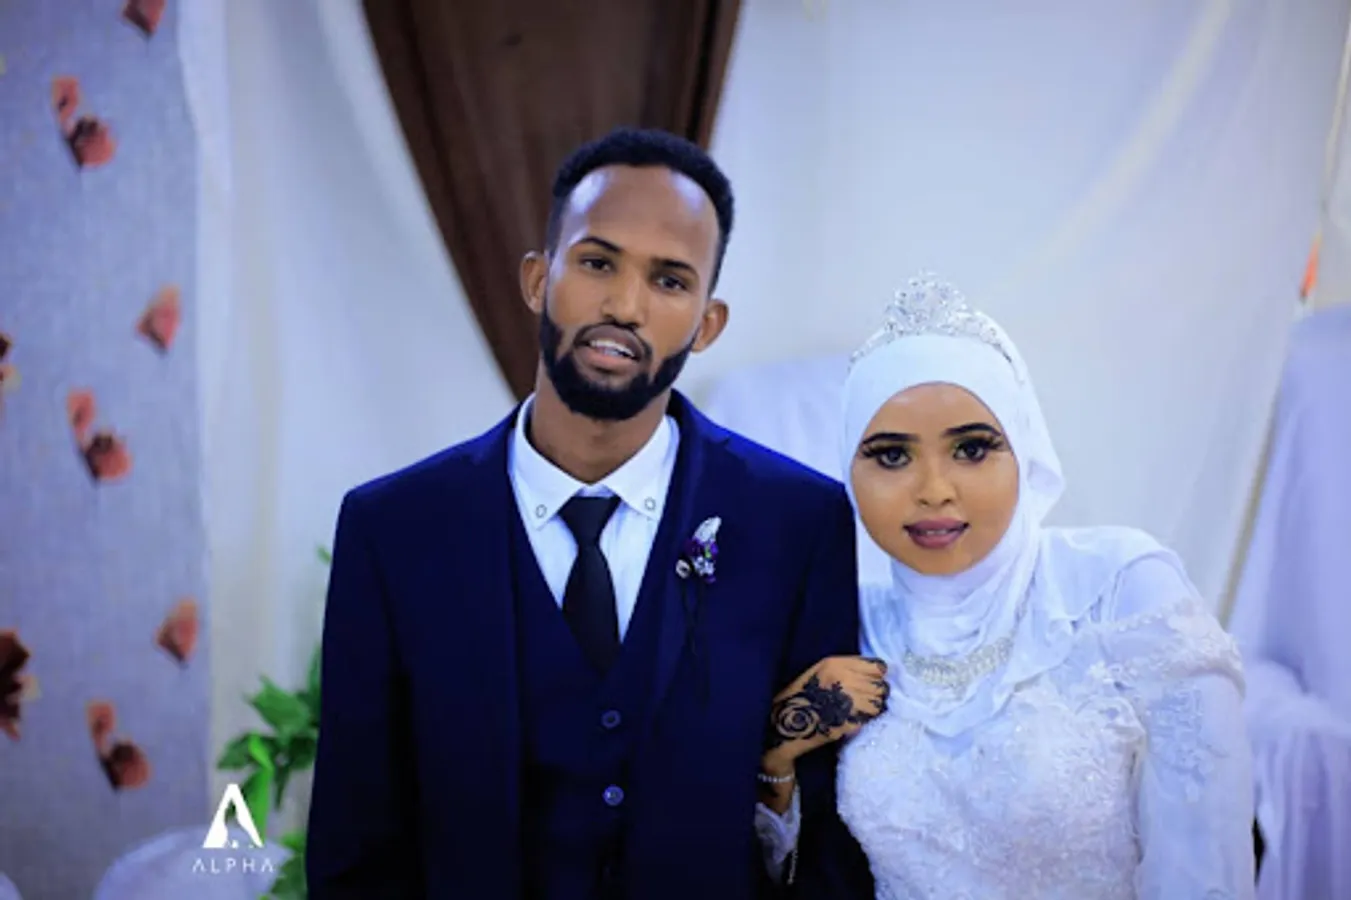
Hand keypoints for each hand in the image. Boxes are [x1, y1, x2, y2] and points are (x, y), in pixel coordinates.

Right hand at [763, 656, 888, 766]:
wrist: (787, 722)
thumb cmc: (803, 695)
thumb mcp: (821, 671)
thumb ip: (847, 668)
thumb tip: (877, 672)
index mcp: (836, 664)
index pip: (878, 667)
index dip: (875, 677)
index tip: (868, 683)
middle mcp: (844, 679)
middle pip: (880, 686)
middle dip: (875, 694)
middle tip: (863, 701)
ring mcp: (848, 701)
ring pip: (878, 704)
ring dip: (871, 709)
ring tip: (856, 711)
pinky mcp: (849, 720)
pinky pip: (869, 719)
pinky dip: (864, 721)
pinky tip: (851, 720)